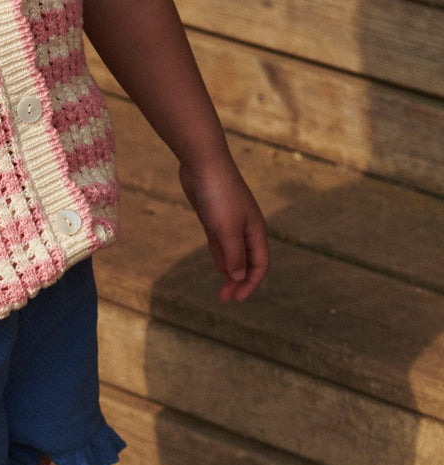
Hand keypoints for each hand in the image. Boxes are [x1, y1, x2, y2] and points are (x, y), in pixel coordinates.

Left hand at [179, 156, 269, 302]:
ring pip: (233, 255)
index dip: (250, 284)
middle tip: (225, 300)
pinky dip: (221, 257)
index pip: (260, 264)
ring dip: (229, 273)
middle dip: (239, 283)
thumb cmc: (219, 195)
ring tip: (221, 292)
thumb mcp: (227, 229)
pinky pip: (221, 244)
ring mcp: (230, 223)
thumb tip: (240, 278)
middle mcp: (246, 228)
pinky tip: (218, 269)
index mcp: (255, 231)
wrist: (203, 164)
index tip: (236, 299)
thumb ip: (234, 255)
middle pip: (247, 262)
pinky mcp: (214, 218)